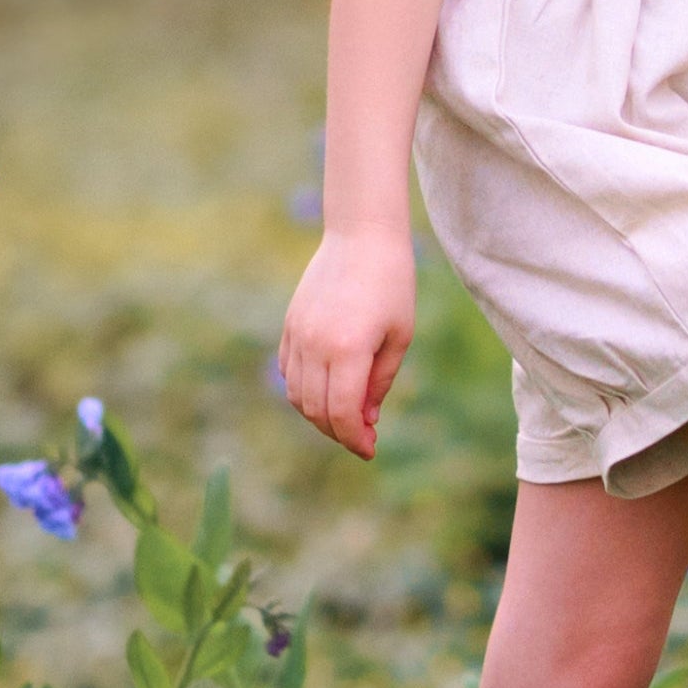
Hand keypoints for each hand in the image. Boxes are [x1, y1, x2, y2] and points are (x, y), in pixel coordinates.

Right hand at [278, 225, 414, 458]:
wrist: (361, 237)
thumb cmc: (392, 284)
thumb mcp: (399, 336)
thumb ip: (380, 381)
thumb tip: (366, 420)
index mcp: (348, 351)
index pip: (343, 414)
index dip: (354, 440)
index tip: (370, 450)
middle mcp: (316, 346)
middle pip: (316, 411)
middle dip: (338, 432)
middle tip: (362, 438)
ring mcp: (297, 335)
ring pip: (297, 395)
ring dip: (319, 414)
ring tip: (346, 416)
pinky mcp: (289, 325)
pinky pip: (289, 372)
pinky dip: (304, 390)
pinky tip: (328, 390)